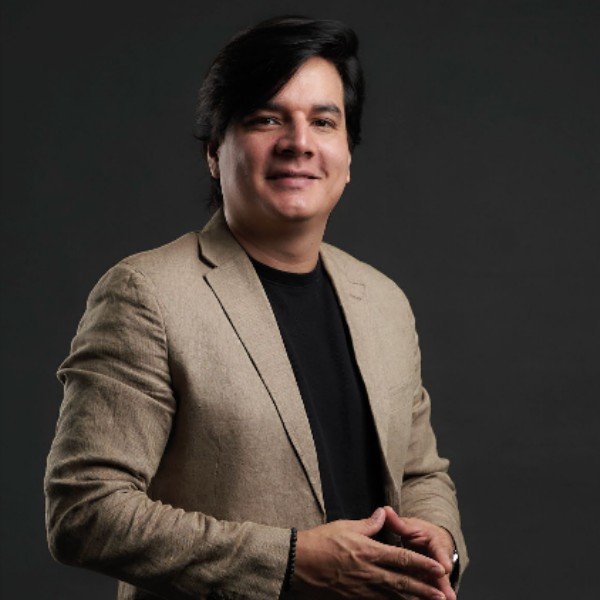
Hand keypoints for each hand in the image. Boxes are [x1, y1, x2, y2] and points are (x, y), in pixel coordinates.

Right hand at [292, 508, 448, 598]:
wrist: (298, 563)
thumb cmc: (320, 541)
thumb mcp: (345, 526)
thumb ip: (368, 524)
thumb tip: (383, 514)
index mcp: (368, 552)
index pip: (402, 558)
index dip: (422, 564)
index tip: (439, 568)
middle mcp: (368, 573)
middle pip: (402, 582)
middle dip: (425, 589)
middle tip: (443, 595)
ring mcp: (361, 589)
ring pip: (393, 596)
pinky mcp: (352, 598)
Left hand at [382, 507, 456, 599]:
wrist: (431, 543)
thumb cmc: (420, 534)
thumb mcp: (411, 526)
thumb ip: (398, 522)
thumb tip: (385, 510)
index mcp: (436, 544)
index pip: (440, 551)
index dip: (442, 559)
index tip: (444, 567)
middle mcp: (440, 562)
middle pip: (442, 575)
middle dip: (444, 585)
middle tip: (448, 597)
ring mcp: (437, 576)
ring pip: (438, 588)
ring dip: (437, 595)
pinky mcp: (431, 586)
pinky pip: (429, 593)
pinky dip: (426, 597)